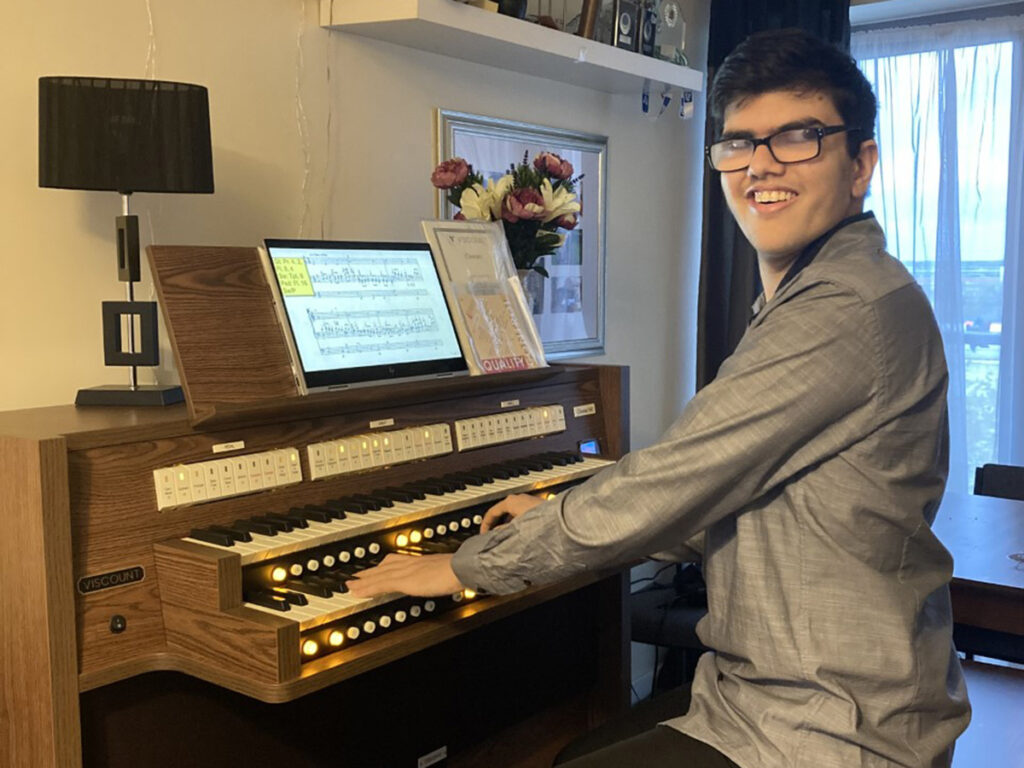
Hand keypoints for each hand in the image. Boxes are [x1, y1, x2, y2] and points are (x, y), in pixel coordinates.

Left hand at [346, 553, 463, 598]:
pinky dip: (367, 587)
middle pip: (384, 567)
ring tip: (349, 586)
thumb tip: (450, 577)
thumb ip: (445, 573)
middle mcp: (410, 563)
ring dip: (362, 581)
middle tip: (354, 577)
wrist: (462, 567)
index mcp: (421, 561)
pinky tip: (356, 591)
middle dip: (369, 572)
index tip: (375, 567)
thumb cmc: (461, 570)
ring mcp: (406, 571)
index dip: (383, 565)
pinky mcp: (404, 580)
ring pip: (378, 575)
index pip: (397, 561)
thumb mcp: (450, 570)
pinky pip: (380, 584)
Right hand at [480, 493, 545, 532]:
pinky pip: (521, 514)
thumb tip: (494, 534)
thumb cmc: (541, 522)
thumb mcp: (516, 529)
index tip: (483, 534)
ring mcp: (528, 501)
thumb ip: (503, 532)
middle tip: (492, 536)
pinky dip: (516, 523)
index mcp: (511, 501)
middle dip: (496, 525)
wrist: (563, 519)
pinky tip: (520, 534)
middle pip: (502, 512)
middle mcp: (519, 498)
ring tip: (506, 537)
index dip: (485, 524)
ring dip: (507, 525)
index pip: (491, 511)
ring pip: (512, 513)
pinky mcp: (536, 506)